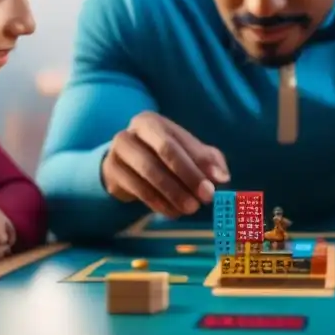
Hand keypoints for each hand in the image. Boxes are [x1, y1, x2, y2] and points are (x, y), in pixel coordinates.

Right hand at [102, 111, 229, 217]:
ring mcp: (118, 151)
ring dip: (174, 193)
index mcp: (152, 122)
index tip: (218, 181)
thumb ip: (208, 160)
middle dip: (189, 175)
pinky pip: (138, 190)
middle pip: (165, 151)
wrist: (124, 167)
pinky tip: (174, 212)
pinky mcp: (112, 172)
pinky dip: (159, 203)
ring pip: (150, 172)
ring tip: (191, 208)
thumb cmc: (162, 157)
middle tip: (206, 196)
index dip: (200, 161)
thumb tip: (222, 177)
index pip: (180, 140)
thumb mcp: (186, 152)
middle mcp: (133, 131)